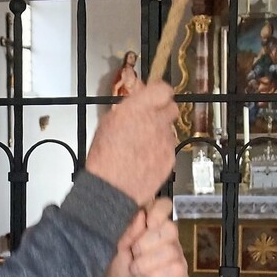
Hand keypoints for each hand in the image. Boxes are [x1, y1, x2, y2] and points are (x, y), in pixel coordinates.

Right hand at [86, 80, 177, 205]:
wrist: (111, 187)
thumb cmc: (104, 158)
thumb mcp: (108, 123)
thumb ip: (128, 110)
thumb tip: (136, 106)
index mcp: (138, 108)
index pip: (163, 89)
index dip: (160, 93)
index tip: (157, 96)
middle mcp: (156, 121)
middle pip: (172, 107)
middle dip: (163, 112)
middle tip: (151, 120)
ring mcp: (166, 141)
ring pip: (170, 129)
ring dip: (160, 133)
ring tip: (143, 145)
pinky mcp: (170, 158)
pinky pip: (170, 148)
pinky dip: (161, 151)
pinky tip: (146, 158)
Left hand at [105, 198, 188, 276]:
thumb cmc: (119, 264)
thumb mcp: (117, 245)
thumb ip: (128, 230)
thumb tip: (140, 215)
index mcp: (151, 223)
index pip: (164, 205)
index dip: (159, 211)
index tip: (148, 223)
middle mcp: (167, 235)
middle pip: (170, 229)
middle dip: (146, 244)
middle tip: (133, 254)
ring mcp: (176, 253)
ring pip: (171, 251)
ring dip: (148, 263)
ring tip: (136, 269)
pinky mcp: (181, 272)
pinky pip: (177, 269)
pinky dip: (158, 276)